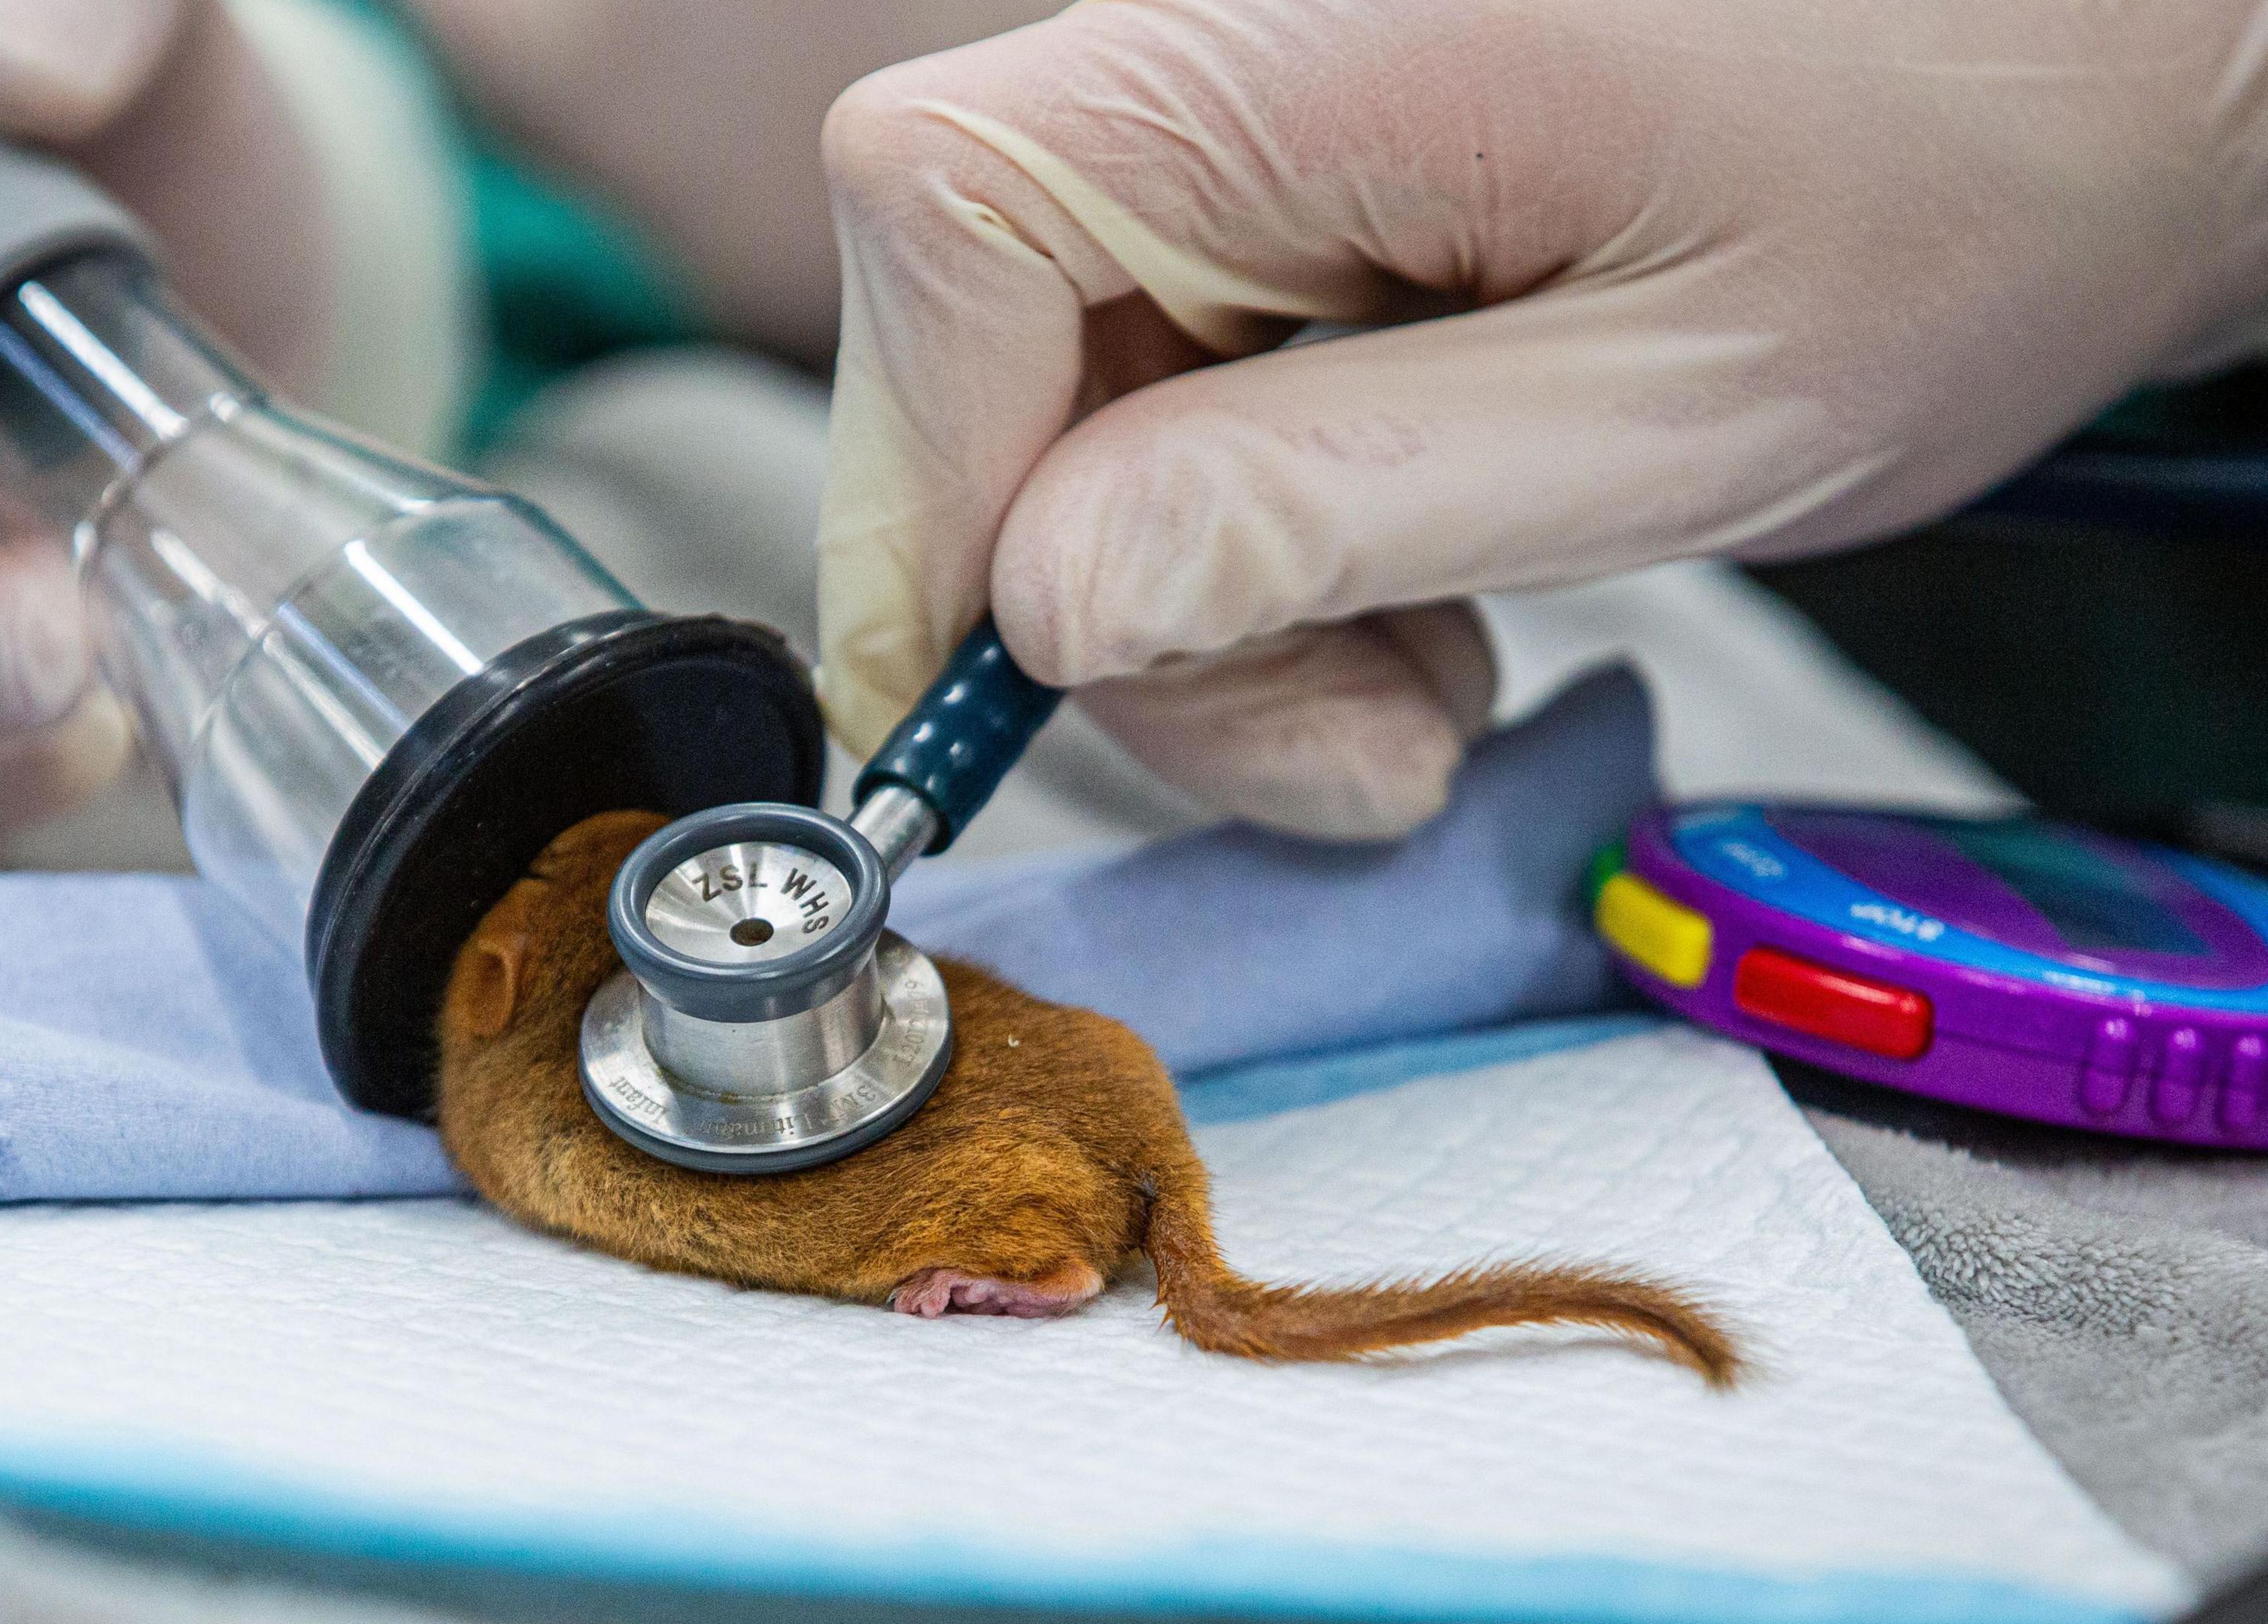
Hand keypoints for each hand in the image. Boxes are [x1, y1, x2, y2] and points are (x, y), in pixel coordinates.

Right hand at [812, 0, 2267, 836]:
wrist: (2118, 42)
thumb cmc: (1974, 180)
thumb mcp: (1682, 409)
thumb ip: (1335, 502)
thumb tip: (1042, 604)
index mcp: (1305, 32)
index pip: (939, 217)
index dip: (920, 494)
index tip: (992, 712)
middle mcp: (1229, 29)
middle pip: (980, 343)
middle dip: (1113, 616)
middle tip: (1356, 755)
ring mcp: (1248, 96)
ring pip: (1063, 393)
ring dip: (1203, 600)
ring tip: (1429, 670)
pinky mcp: (1283, 166)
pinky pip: (1162, 375)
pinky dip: (1253, 532)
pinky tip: (1416, 577)